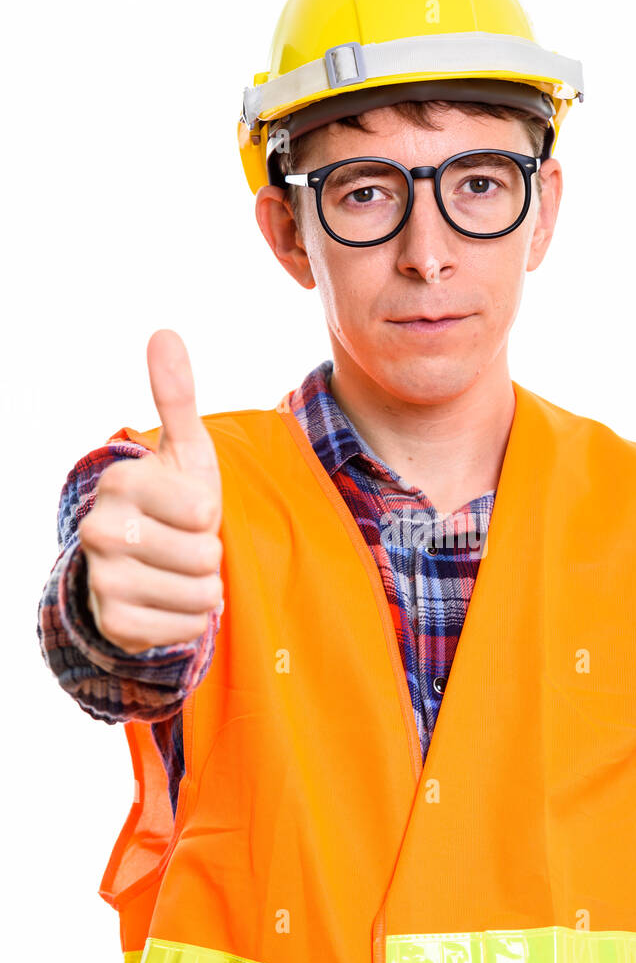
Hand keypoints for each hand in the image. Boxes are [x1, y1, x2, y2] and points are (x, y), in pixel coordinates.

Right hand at [79, 329, 223, 654]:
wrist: (142, 570)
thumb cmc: (173, 505)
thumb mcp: (183, 452)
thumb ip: (175, 397)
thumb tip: (164, 333)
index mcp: (121, 482)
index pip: (202, 509)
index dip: (209, 515)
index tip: (187, 512)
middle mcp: (99, 529)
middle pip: (203, 555)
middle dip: (209, 557)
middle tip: (185, 549)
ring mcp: (101, 579)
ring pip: (199, 595)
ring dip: (203, 590)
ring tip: (179, 575)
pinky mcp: (113, 623)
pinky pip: (187, 629)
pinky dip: (191, 622)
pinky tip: (168, 604)